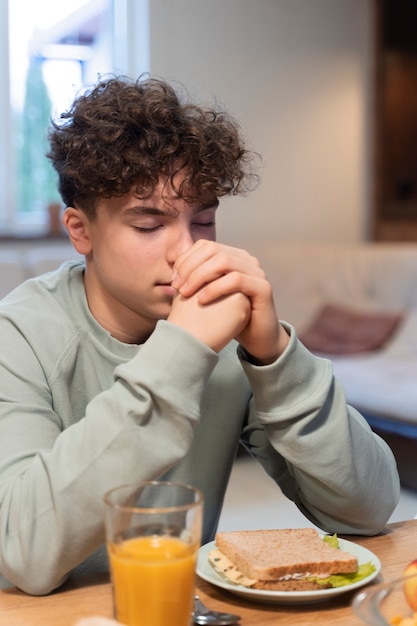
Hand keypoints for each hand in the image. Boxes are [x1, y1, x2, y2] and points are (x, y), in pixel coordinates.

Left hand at [170, 240, 288, 362]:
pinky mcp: (263, 288)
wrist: (255, 338)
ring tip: (186, 293)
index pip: (205, 245)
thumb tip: (171, 259)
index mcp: (233, 256)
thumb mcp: (208, 293)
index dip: (185, 259)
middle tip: (177, 286)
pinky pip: (236, 280)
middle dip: (189, 267)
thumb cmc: (228, 317)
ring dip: (199, 276)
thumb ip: (194, 276)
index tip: (173, 279)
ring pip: (223, 261)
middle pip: (212, 250)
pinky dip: (215, 288)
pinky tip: (201, 301)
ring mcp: (257, 272)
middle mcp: (246, 260)